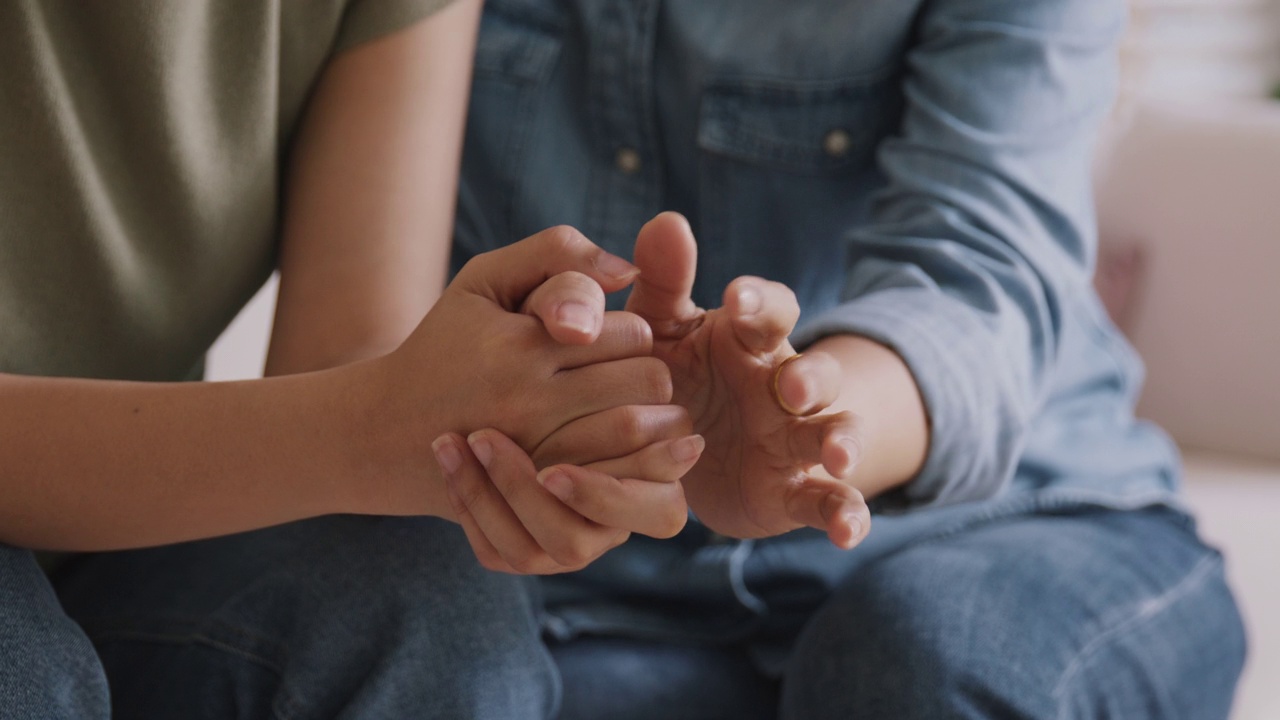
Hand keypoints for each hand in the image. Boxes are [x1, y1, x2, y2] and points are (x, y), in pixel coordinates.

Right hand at [430, 263, 704, 573]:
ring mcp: (535, 453)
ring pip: (638, 430)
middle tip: (626, 378)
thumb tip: (628, 272)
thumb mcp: (485, 279)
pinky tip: (619, 451)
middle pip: (645, 382)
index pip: (631, 334)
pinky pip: (615, 478)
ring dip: (650, 419)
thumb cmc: (446, 343)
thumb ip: (557, 253)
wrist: (386, 433)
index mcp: (521, 345)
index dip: (631, 333)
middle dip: (648, 375)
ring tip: (631, 411)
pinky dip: (632, 463)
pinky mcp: (537, 493)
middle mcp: (529, 401)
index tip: (606, 341)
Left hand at [625, 213, 869, 547]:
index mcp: (750, 339)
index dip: (759, 304)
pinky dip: (845, 515)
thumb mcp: (663, 328)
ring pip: (833, 433)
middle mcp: (784, 384)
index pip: (769, 311)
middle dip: (811, 378)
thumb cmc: (679, 371)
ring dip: (842, 441)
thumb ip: (663, 280)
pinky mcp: (794, 491)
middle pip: (815, 372)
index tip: (736, 300)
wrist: (684, 446)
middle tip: (790, 386)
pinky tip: (849, 533)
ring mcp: (795, 439)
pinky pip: (827, 501)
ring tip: (838, 455)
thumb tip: (666, 219)